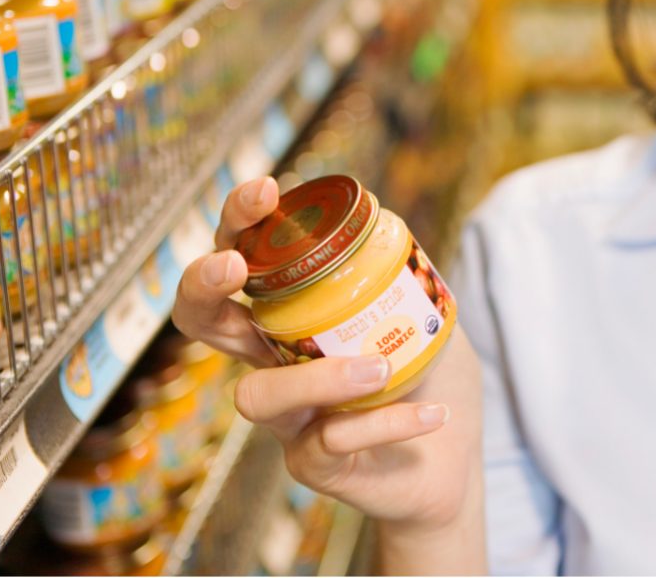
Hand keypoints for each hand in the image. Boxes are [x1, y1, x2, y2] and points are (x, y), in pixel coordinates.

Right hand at [172, 176, 483, 529]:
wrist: (453, 460)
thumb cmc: (430, 379)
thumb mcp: (425, 312)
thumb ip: (405, 273)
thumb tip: (386, 218)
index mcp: (293, 317)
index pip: (243, 261)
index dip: (238, 223)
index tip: (265, 191)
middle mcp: (275, 362)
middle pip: (202, 321)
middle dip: (203, 284)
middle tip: (234, 264)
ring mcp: (287, 416)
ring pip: (258, 396)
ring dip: (320, 377)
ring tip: (381, 367)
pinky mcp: (311, 464)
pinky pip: (332, 439)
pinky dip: (387, 422)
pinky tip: (433, 413)